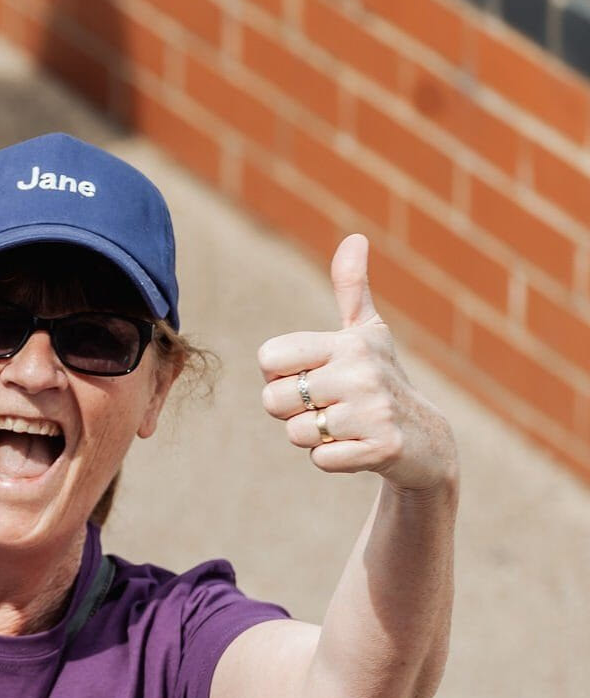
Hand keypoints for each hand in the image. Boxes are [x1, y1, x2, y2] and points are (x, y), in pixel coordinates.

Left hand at [258, 235, 457, 491]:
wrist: (427, 441)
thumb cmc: (383, 380)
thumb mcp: (369, 332)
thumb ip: (352, 288)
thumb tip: (355, 238)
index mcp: (350, 343)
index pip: (269, 358)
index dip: (279, 375)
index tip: (311, 376)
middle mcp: (363, 373)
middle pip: (273, 401)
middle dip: (292, 411)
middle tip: (327, 407)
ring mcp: (374, 412)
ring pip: (296, 433)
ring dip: (314, 437)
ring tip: (345, 426)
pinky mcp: (381, 449)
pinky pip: (320, 460)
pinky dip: (333, 459)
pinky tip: (358, 447)